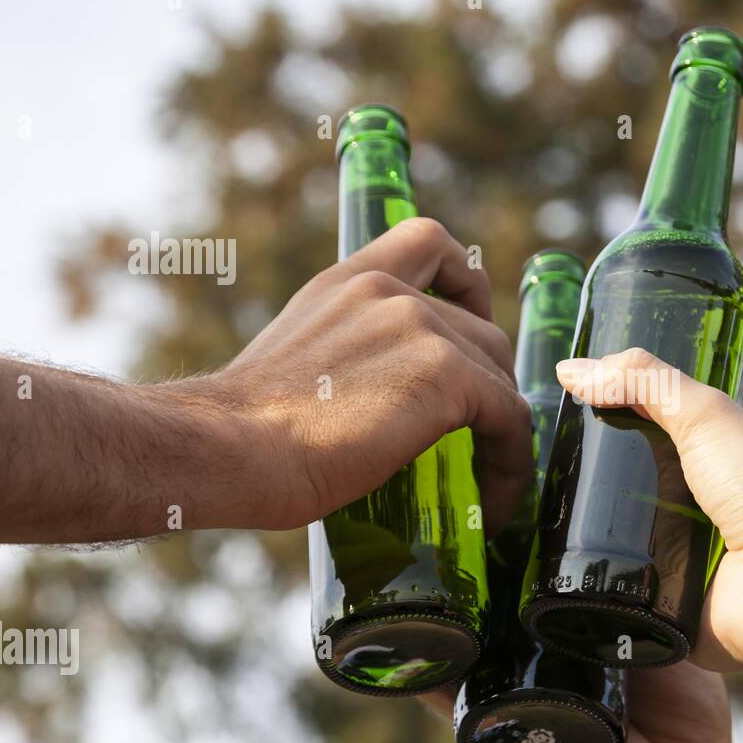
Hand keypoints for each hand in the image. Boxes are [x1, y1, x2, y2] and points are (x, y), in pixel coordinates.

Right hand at [203, 218, 531, 531]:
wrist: (231, 449)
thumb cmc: (243, 434)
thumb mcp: (294, 364)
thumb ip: (343, 355)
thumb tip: (366, 405)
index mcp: (349, 282)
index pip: (428, 241)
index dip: (468, 282)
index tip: (472, 324)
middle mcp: (389, 292)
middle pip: (481, 329)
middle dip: (488, 384)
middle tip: (476, 439)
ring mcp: (422, 327)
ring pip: (500, 375)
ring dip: (502, 429)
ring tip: (486, 480)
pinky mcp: (446, 375)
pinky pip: (510, 416)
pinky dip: (511, 461)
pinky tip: (494, 501)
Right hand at [555, 348, 742, 673]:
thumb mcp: (706, 416)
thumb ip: (646, 383)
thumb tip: (573, 369)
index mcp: (711, 456)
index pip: (647, 427)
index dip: (605, 415)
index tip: (556, 407)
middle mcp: (695, 504)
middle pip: (621, 484)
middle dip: (583, 479)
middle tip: (539, 467)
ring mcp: (679, 556)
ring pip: (612, 538)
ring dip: (583, 533)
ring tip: (537, 517)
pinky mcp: (664, 603)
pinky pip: (617, 592)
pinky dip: (593, 583)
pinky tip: (555, 570)